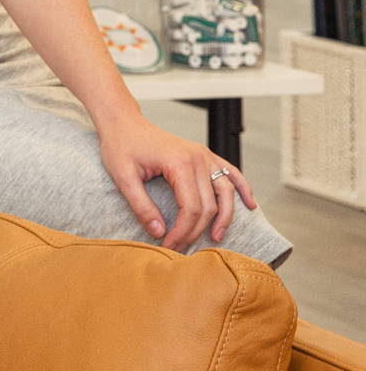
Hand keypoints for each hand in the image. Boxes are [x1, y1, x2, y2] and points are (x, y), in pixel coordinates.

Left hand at [95, 111, 252, 251]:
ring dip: (225, 217)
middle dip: (196, 230)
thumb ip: (141, 206)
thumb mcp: (123, 178)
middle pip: (208, 204)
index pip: (191, 208)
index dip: (182, 231)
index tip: (169, 245)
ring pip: (226, 192)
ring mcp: (204, 155)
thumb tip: (158, 232)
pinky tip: (250, 205)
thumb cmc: (120, 146)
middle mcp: (198, 158)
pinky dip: (243, 189)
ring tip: (216, 237)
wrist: (124, 123)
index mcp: (179, 163)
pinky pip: (231, 172)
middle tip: (181, 247)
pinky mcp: (204, 155)